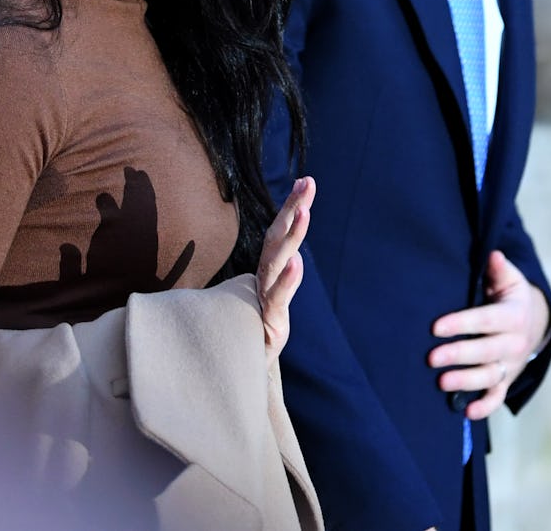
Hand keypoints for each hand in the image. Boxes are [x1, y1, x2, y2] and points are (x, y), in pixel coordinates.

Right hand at [256, 176, 315, 368]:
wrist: (244, 370)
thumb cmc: (258, 331)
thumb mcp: (275, 300)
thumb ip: (285, 279)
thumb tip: (296, 258)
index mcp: (267, 271)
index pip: (279, 233)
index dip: (291, 207)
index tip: (305, 180)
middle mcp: (264, 278)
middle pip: (278, 237)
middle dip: (293, 208)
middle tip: (306, 183)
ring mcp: (265, 297)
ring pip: (277, 260)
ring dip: (292, 235)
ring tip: (304, 211)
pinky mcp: (268, 320)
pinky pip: (277, 296)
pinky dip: (287, 279)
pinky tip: (297, 262)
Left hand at [428, 250, 550, 420]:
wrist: (533, 321)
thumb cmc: (510, 296)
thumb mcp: (509, 279)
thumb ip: (499, 269)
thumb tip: (493, 255)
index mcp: (513, 316)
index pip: (484, 320)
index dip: (461, 324)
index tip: (436, 327)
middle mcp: (514, 343)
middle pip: (485, 352)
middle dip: (458, 355)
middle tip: (431, 358)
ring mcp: (510, 364)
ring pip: (489, 376)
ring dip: (466, 381)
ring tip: (442, 382)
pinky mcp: (506, 379)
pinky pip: (497, 396)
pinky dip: (484, 406)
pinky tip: (466, 412)